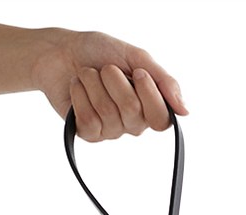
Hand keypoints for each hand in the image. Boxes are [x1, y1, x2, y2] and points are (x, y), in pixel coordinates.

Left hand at [31, 28, 186, 141]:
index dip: (150, 96)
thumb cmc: (98, 51)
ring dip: (94, 84)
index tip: (138, 73)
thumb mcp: (136, 57)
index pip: (161, 119)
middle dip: (115, 81)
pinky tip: (77, 87)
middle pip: (133, 112)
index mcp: (149, 105)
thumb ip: (164, 81)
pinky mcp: (89, 133)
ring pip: (108, 113)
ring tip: (88, 74)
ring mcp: (111, 130)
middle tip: (106, 68)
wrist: (60, 51)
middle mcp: (133, 122)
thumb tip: (185, 111)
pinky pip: (90, 121)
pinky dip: (80, 95)